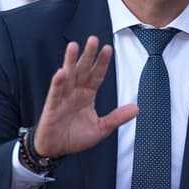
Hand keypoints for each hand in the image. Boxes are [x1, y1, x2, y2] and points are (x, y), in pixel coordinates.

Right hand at [31, 36, 138, 158]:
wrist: (56, 150)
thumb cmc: (75, 137)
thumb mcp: (101, 128)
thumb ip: (117, 117)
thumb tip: (136, 108)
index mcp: (87, 95)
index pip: (96, 75)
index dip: (102, 63)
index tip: (108, 48)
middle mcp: (75, 92)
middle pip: (82, 70)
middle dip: (88, 55)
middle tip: (93, 39)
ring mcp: (63, 97)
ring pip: (67, 75)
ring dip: (70, 61)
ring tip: (73, 46)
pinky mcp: (52, 106)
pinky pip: (55, 93)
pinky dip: (58, 83)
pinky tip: (61, 73)